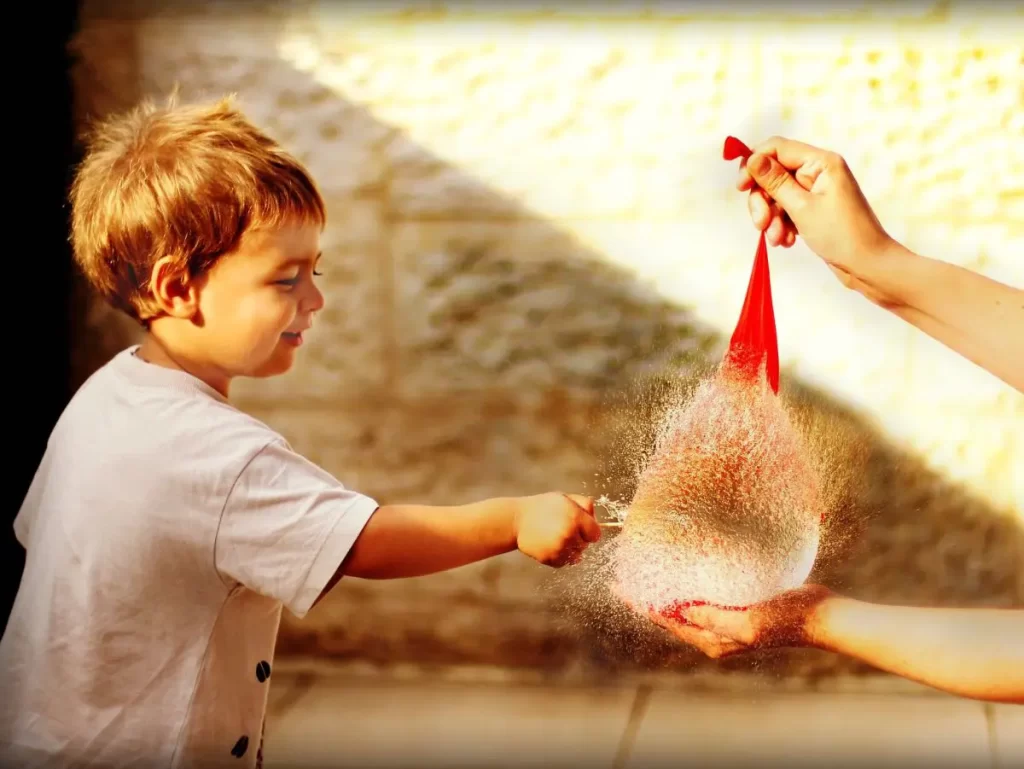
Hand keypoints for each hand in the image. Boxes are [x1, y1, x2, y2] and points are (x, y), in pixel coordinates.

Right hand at [515, 493, 600, 566]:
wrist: (517, 519)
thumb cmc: (543, 507)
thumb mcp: (565, 498)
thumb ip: (585, 505)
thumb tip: (597, 522)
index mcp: (576, 517)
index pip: (596, 535)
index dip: (589, 531)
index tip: (581, 528)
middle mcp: (569, 533)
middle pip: (585, 546)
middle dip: (578, 539)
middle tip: (562, 529)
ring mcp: (559, 548)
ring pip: (576, 556)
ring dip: (569, 549)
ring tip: (555, 537)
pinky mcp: (550, 558)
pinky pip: (563, 562)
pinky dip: (559, 556)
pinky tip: (549, 545)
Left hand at [633, 584, 833, 658]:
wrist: (821, 616)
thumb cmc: (787, 620)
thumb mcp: (748, 622)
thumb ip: (714, 619)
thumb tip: (679, 611)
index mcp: (713, 641)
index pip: (667, 621)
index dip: (642, 603)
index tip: (620, 586)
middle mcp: (716, 633)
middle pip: (672, 613)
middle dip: (648, 595)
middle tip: (626, 575)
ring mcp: (727, 620)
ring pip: (687, 603)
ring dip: (667, 588)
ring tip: (647, 568)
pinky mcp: (738, 605)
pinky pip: (706, 594)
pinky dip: (690, 582)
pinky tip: (684, 566)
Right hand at [738, 136, 898, 303]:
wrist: (867, 265)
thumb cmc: (842, 236)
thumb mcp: (801, 208)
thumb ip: (774, 182)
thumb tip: (752, 159)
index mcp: (821, 162)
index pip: (777, 148)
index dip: (754, 164)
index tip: (741, 187)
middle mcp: (818, 172)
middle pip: (773, 174)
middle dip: (762, 200)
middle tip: (760, 224)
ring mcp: (816, 191)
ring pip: (776, 195)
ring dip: (771, 218)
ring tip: (778, 238)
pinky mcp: (814, 208)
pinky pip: (786, 210)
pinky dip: (781, 225)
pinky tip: (787, 240)